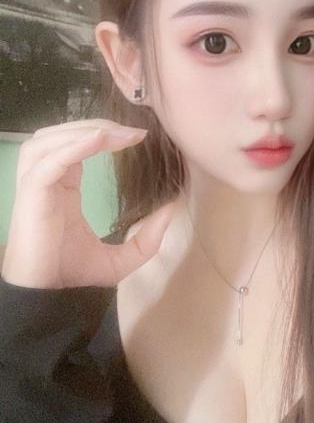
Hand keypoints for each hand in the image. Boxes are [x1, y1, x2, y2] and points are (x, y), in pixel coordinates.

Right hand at [1, 119, 175, 288]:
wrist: (46, 297)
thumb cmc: (73, 274)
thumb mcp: (122, 258)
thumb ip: (147, 238)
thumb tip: (173, 210)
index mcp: (62, 185)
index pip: (76, 144)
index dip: (105, 134)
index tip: (139, 135)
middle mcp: (46, 179)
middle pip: (61, 134)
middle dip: (96, 125)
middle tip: (131, 131)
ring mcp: (35, 185)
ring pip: (50, 140)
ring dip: (84, 130)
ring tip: (118, 134)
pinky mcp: (31, 194)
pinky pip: (49, 161)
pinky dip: (73, 147)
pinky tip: (99, 140)